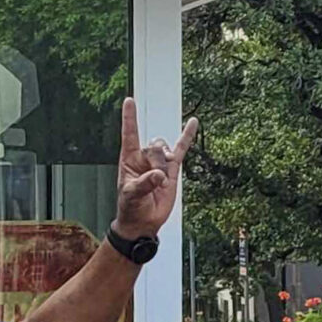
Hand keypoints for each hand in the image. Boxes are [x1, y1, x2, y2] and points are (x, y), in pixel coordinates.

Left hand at [112, 98, 196, 241]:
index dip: (130, 118)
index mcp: (129, 159)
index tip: (129, 101)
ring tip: (162, 183)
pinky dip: (187, 136)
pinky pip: (181, 148)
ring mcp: (159, 161)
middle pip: (154, 145)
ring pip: (166, 150)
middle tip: (156, 180)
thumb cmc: (131, 207)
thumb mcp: (132, 195)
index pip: (129, 134)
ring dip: (166, 165)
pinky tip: (192, 123)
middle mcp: (144, 157)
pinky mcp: (172, 168)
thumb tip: (159, 175)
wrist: (143, 221)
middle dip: (157, 161)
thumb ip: (145, 183)